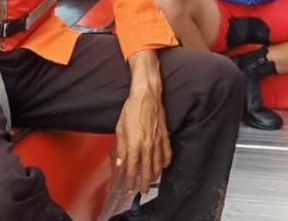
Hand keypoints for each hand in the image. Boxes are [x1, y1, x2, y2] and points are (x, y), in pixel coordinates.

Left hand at [115, 50, 171, 193]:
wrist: (146, 95)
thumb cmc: (131, 109)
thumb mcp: (120, 128)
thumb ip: (120, 147)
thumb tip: (120, 162)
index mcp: (134, 144)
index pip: (132, 168)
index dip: (130, 180)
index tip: (129, 188)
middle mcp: (147, 146)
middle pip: (147, 169)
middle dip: (144, 182)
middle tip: (143, 191)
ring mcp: (157, 141)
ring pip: (158, 163)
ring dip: (155, 175)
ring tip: (152, 182)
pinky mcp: (164, 135)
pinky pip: (167, 151)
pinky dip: (166, 160)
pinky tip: (165, 166)